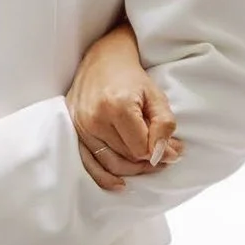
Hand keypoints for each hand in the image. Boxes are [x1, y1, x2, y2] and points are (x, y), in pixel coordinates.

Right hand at [68, 23, 180, 194]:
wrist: (102, 60)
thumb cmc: (131, 78)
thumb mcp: (156, 96)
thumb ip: (164, 126)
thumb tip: (168, 156)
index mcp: (117, 107)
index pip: (141, 147)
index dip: (159, 152)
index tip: (171, 149)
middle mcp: (94, 119)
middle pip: (126, 157)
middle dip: (148, 162)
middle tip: (164, 158)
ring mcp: (81, 126)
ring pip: (110, 163)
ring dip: (132, 170)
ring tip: (148, 165)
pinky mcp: (73, 131)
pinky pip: (88, 163)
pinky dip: (105, 177)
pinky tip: (120, 184)